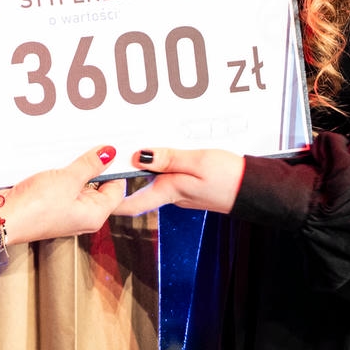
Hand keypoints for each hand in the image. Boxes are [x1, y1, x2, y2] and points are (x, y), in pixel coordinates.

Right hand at [0, 145, 127, 243]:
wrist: (3, 217)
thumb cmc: (35, 208)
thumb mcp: (68, 179)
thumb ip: (90, 165)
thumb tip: (109, 154)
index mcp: (95, 215)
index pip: (117, 190)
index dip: (115, 169)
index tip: (111, 150)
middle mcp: (83, 215)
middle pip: (99, 186)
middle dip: (94, 166)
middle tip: (91, 146)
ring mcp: (67, 210)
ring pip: (80, 184)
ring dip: (76, 168)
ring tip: (72, 152)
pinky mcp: (52, 205)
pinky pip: (64, 186)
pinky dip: (63, 173)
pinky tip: (57, 160)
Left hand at [111, 148, 245, 216]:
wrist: (253, 189)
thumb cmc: (230, 180)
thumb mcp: (197, 163)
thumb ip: (168, 159)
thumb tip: (137, 156)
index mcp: (169, 191)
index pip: (129, 202)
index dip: (109, 195)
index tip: (95, 179)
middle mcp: (171, 194)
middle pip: (137, 188)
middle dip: (120, 176)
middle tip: (107, 156)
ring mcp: (180, 190)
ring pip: (150, 180)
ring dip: (138, 167)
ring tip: (127, 147)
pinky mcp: (189, 184)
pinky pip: (165, 175)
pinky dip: (156, 164)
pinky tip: (158, 151)